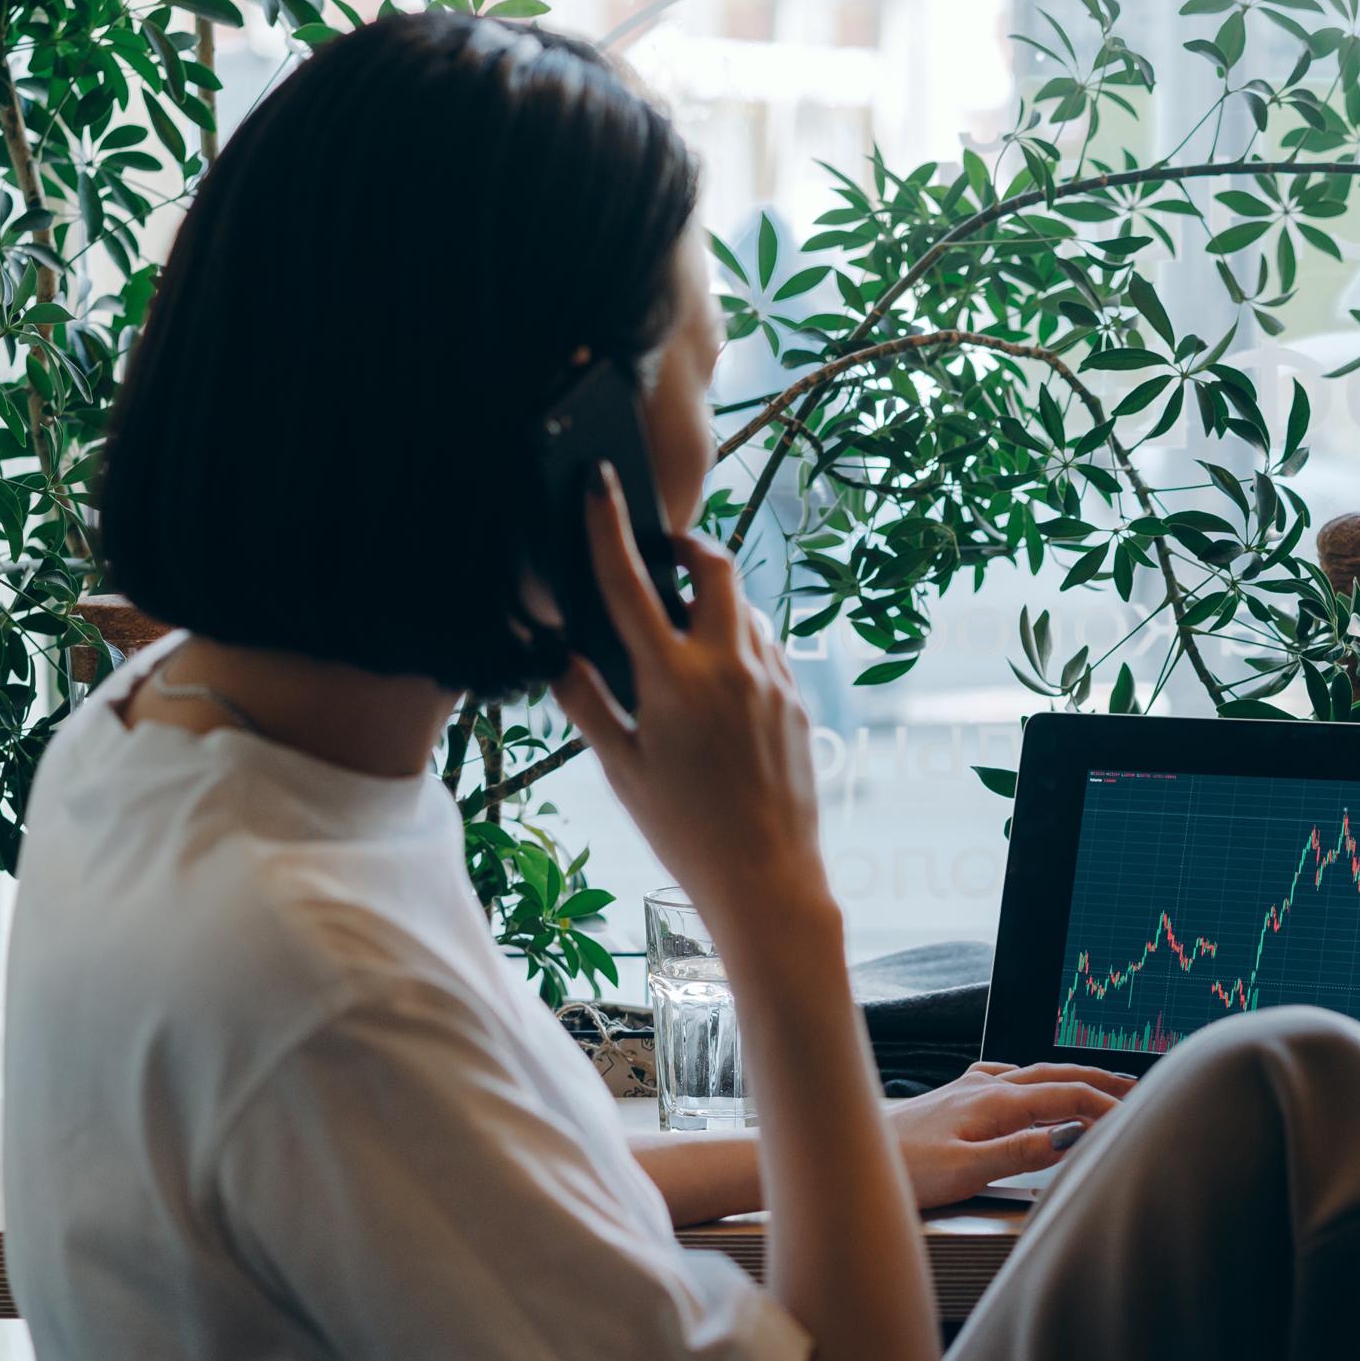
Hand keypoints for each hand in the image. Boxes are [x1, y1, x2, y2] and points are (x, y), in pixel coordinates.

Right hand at [556, 465, 828, 945]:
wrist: (768, 878)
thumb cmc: (684, 831)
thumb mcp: (620, 769)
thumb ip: (586, 703)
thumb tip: (560, 658)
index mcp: (673, 680)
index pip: (629, 583)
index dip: (607, 526)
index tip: (599, 482)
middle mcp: (730, 666)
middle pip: (717, 567)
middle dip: (691, 547)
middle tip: (667, 555)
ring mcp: (773, 680)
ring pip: (747, 611)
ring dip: (717, 605)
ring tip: (687, 637)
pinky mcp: (799, 701)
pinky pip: (768, 650)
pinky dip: (742, 646)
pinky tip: (721, 685)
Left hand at [884, 1062, 1135, 1207]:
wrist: (849, 1153)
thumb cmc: (903, 1168)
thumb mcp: (966, 1170)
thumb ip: (1021, 1152)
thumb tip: (1072, 1136)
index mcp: (998, 1102)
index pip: (1068, 1098)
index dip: (1106, 1107)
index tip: (1138, 1119)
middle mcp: (987, 1086)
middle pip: (1058, 1078)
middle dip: (1100, 1082)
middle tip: (1140, 1090)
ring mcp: (970, 1087)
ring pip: (1034, 1074)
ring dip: (1071, 1078)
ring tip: (1100, 1083)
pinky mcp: (955, 1096)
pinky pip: (1006, 1077)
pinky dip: (1033, 1078)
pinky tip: (1026, 1082)